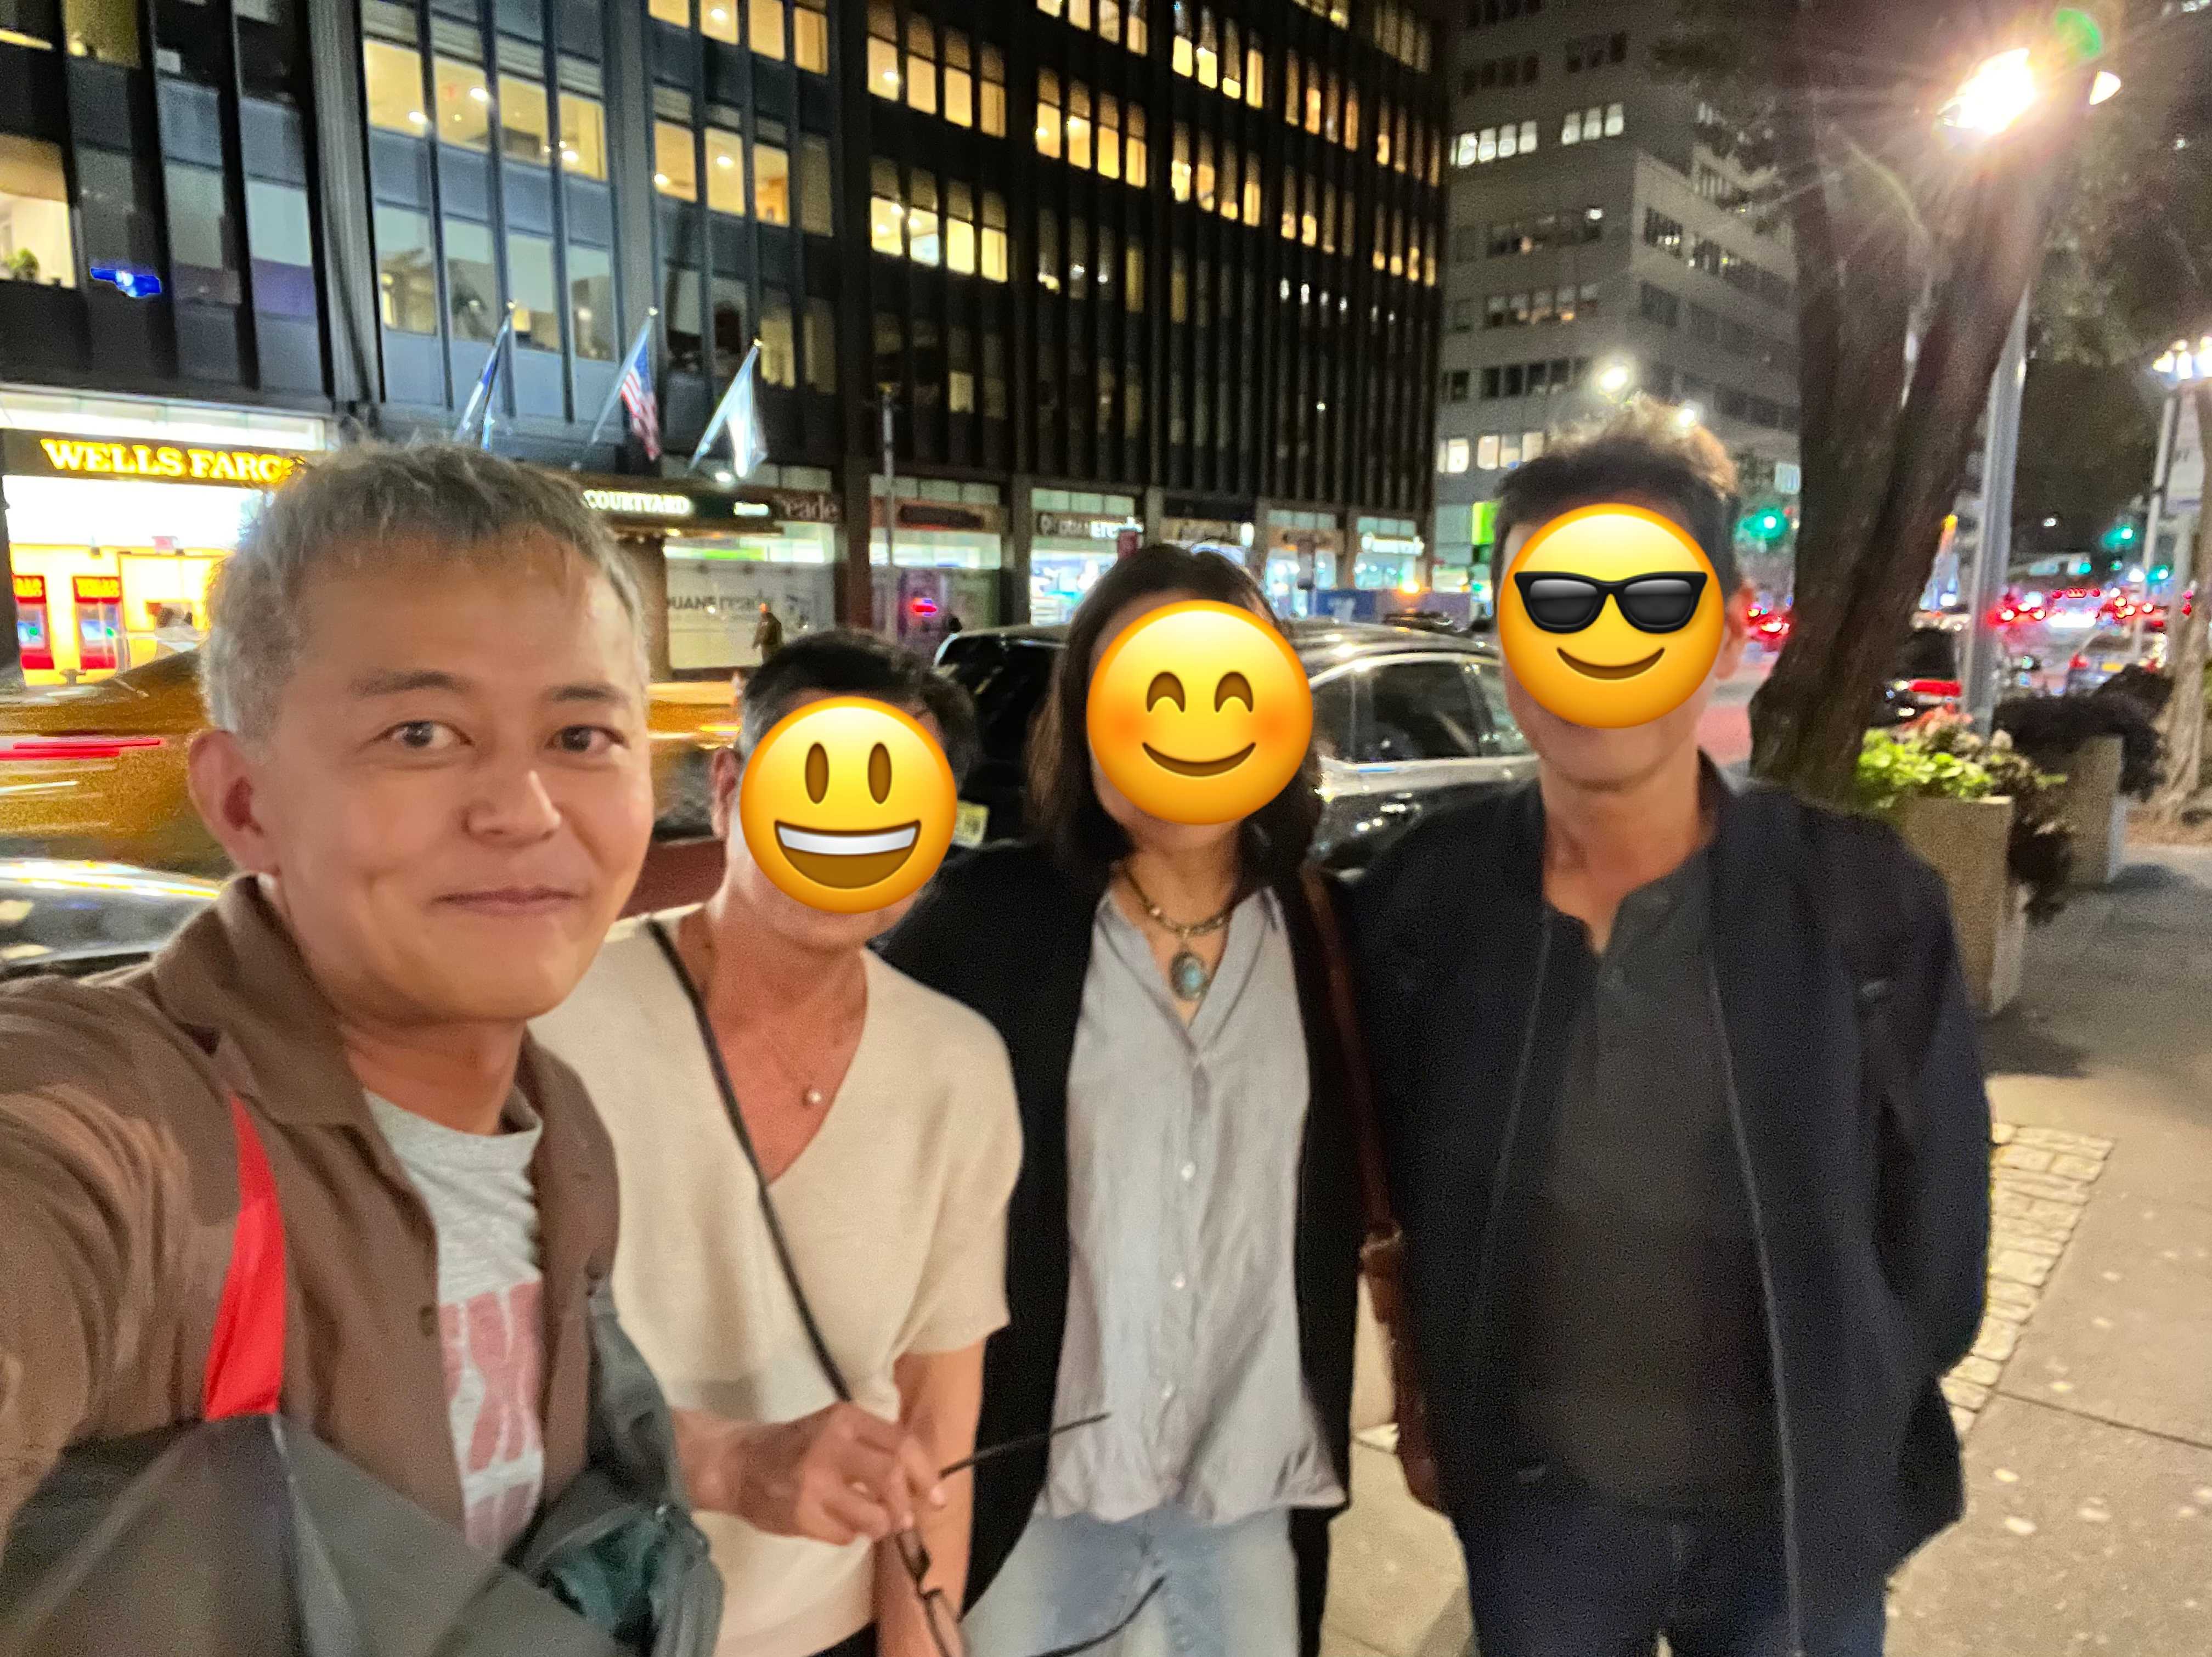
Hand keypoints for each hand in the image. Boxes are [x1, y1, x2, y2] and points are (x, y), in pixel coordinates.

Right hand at [721, 1404, 945, 1545]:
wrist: (737, 1463)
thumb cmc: (795, 1446)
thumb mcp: (835, 1429)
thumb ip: (874, 1447)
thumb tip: (921, 1482)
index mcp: (846, 1419)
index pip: (902, 1443)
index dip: (927, 1473)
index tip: (937, 1496)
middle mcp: (832, 1445)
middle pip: (891, 1476)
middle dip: (907, 1504)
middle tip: (906, 1519)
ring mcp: (815, 1482)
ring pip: (873, 1515)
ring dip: (880, 1526)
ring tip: (873, 1524)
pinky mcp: (801, 1515)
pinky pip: (845, 1535)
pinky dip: (850, 1535)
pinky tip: (838, 1524)